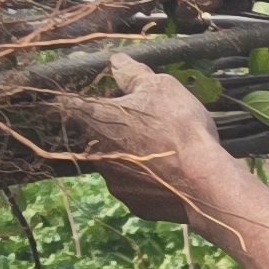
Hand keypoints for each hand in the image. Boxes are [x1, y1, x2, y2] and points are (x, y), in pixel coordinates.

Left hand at [62, 59, 247, 237]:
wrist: (204, 182)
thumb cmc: (178, 127)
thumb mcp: (160, 87)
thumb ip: (132, 74)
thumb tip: (116, 62)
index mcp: (95, 120)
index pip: (64, 105)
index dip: (67, 99)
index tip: (72, 97)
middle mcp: (96, 155)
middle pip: (95, 136)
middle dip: (111, 129)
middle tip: (139, 123)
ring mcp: (114, 185)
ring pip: (115, 164)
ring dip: (129, 156)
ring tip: (160, 151)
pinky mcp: (135, 206)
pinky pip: (136, 188)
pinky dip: (147, 180)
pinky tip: (168, 174)